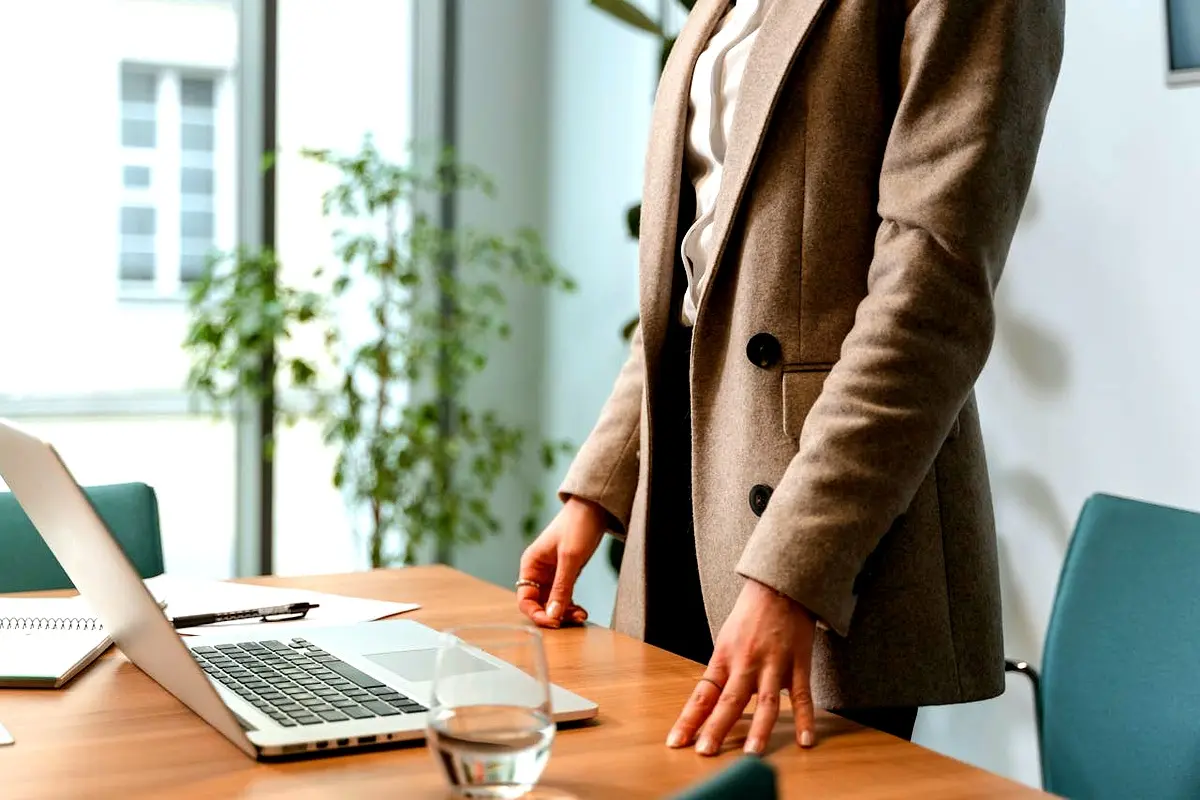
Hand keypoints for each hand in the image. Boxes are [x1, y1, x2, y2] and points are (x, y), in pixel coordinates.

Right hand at [517, 497, 607, 627]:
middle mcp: (537, 571)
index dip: (536, 613)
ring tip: (581, 615)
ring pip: (552, 602)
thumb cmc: (578, 525)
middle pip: (538, 603)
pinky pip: (564, 596)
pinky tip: (581, 610)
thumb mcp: (570, 558)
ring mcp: (552, 573)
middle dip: (553, 614)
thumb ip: (561, 587)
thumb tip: (552, 615)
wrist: (595, 508)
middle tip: (572, 620)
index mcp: (530, 564)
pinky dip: (571, 605)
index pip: (525, 598)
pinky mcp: (566, 574)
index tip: (554, 623)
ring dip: (564, 612)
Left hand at [666, 578, 816, 755]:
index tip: (677, 741)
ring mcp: (774, 665)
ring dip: (759, 729)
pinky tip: (805, 740)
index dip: (689, 719)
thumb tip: (709, 704)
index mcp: (724, 658)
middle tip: (706, 752)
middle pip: (730, 701)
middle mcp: (746, 663)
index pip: (703, 695)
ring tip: (751, 753)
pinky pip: (802, 696)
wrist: (779, 587)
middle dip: (716, 728)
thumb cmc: (750, 615)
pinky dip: (805, 719)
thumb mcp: (726, 640)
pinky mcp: (798, 664)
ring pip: (766, 702)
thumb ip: (722, 673)